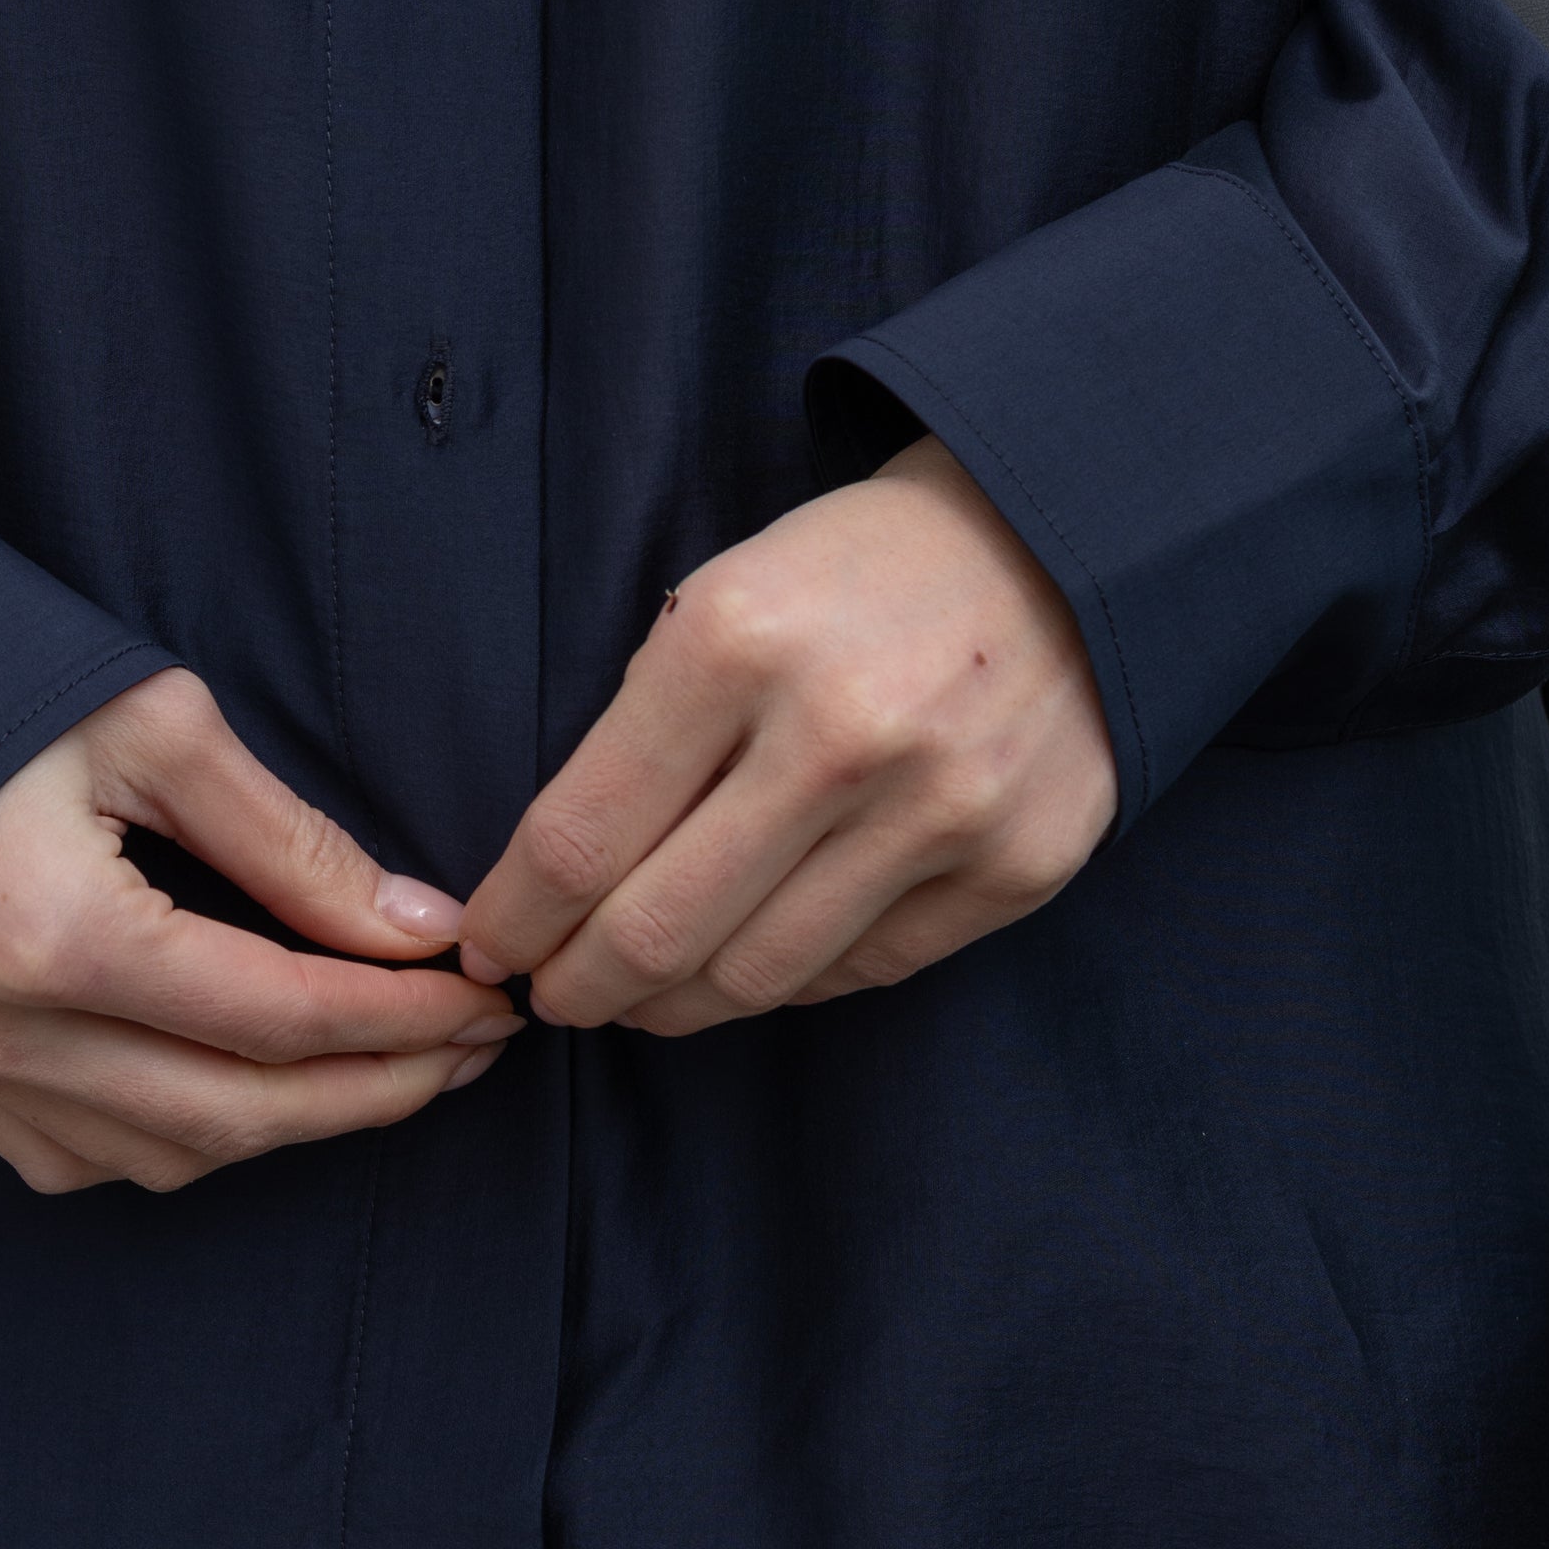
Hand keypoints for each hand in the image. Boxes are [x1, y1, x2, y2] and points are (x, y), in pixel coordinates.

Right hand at [0, 671, 519, 1193]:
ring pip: (173, 1156)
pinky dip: (189, 1138)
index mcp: (53, 933)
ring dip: (294, 1122)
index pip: (280, 1016)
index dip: (405, 1017)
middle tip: (472, 1049)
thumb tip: (416, 931)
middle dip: (380, 1089)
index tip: (487, 995)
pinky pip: (91, 1158)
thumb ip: (289, 842)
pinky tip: (249, 1085)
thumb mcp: (152, 726)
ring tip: (389, 1065)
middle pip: (241, 1113)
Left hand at [455, 439, 1116, 1033]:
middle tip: (554, 998)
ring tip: (640, 1000)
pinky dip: (788, 981)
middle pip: (655, 931)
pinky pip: (862, 970)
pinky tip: (752, 963)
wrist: (1059, 542)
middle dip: (578, 987)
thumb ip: (644, 736)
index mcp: (736, 642)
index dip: (515, 920)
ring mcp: (941, 809)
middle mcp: (840, 735)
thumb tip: (555, 892)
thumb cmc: (855, 576)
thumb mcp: (722, 596)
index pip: (579, 840)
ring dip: (673, 1006)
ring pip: (757, 975)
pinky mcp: (1016, 865)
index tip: (489, 947)